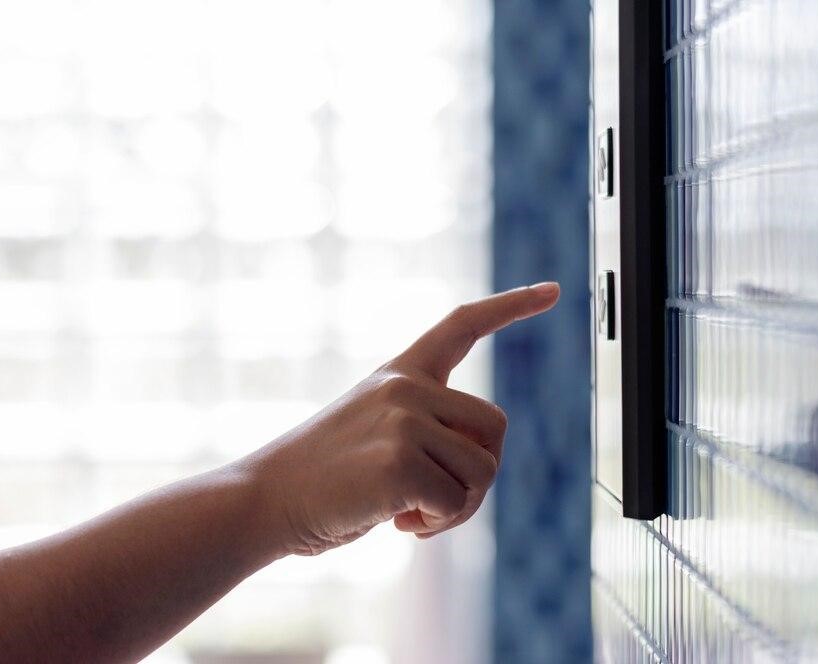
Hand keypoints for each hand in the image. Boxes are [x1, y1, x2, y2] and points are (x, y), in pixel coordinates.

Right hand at [240, 282, 560, 557]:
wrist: (263, 500)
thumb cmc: (324, 479)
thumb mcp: (375, 434)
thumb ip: (426, 431)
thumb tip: (483, 460)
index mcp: (400, 374)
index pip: (462, 325)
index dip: (512, 305)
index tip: (554, 290)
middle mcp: (405, 387)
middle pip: (496, 427)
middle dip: (479, 475)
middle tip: (435, 502)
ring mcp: (402, 419)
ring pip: (484, 471)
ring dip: (456, 508)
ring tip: (408, 513)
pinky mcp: (399, 460)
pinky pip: (457, 502)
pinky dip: (435, 523)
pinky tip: (395, 522)